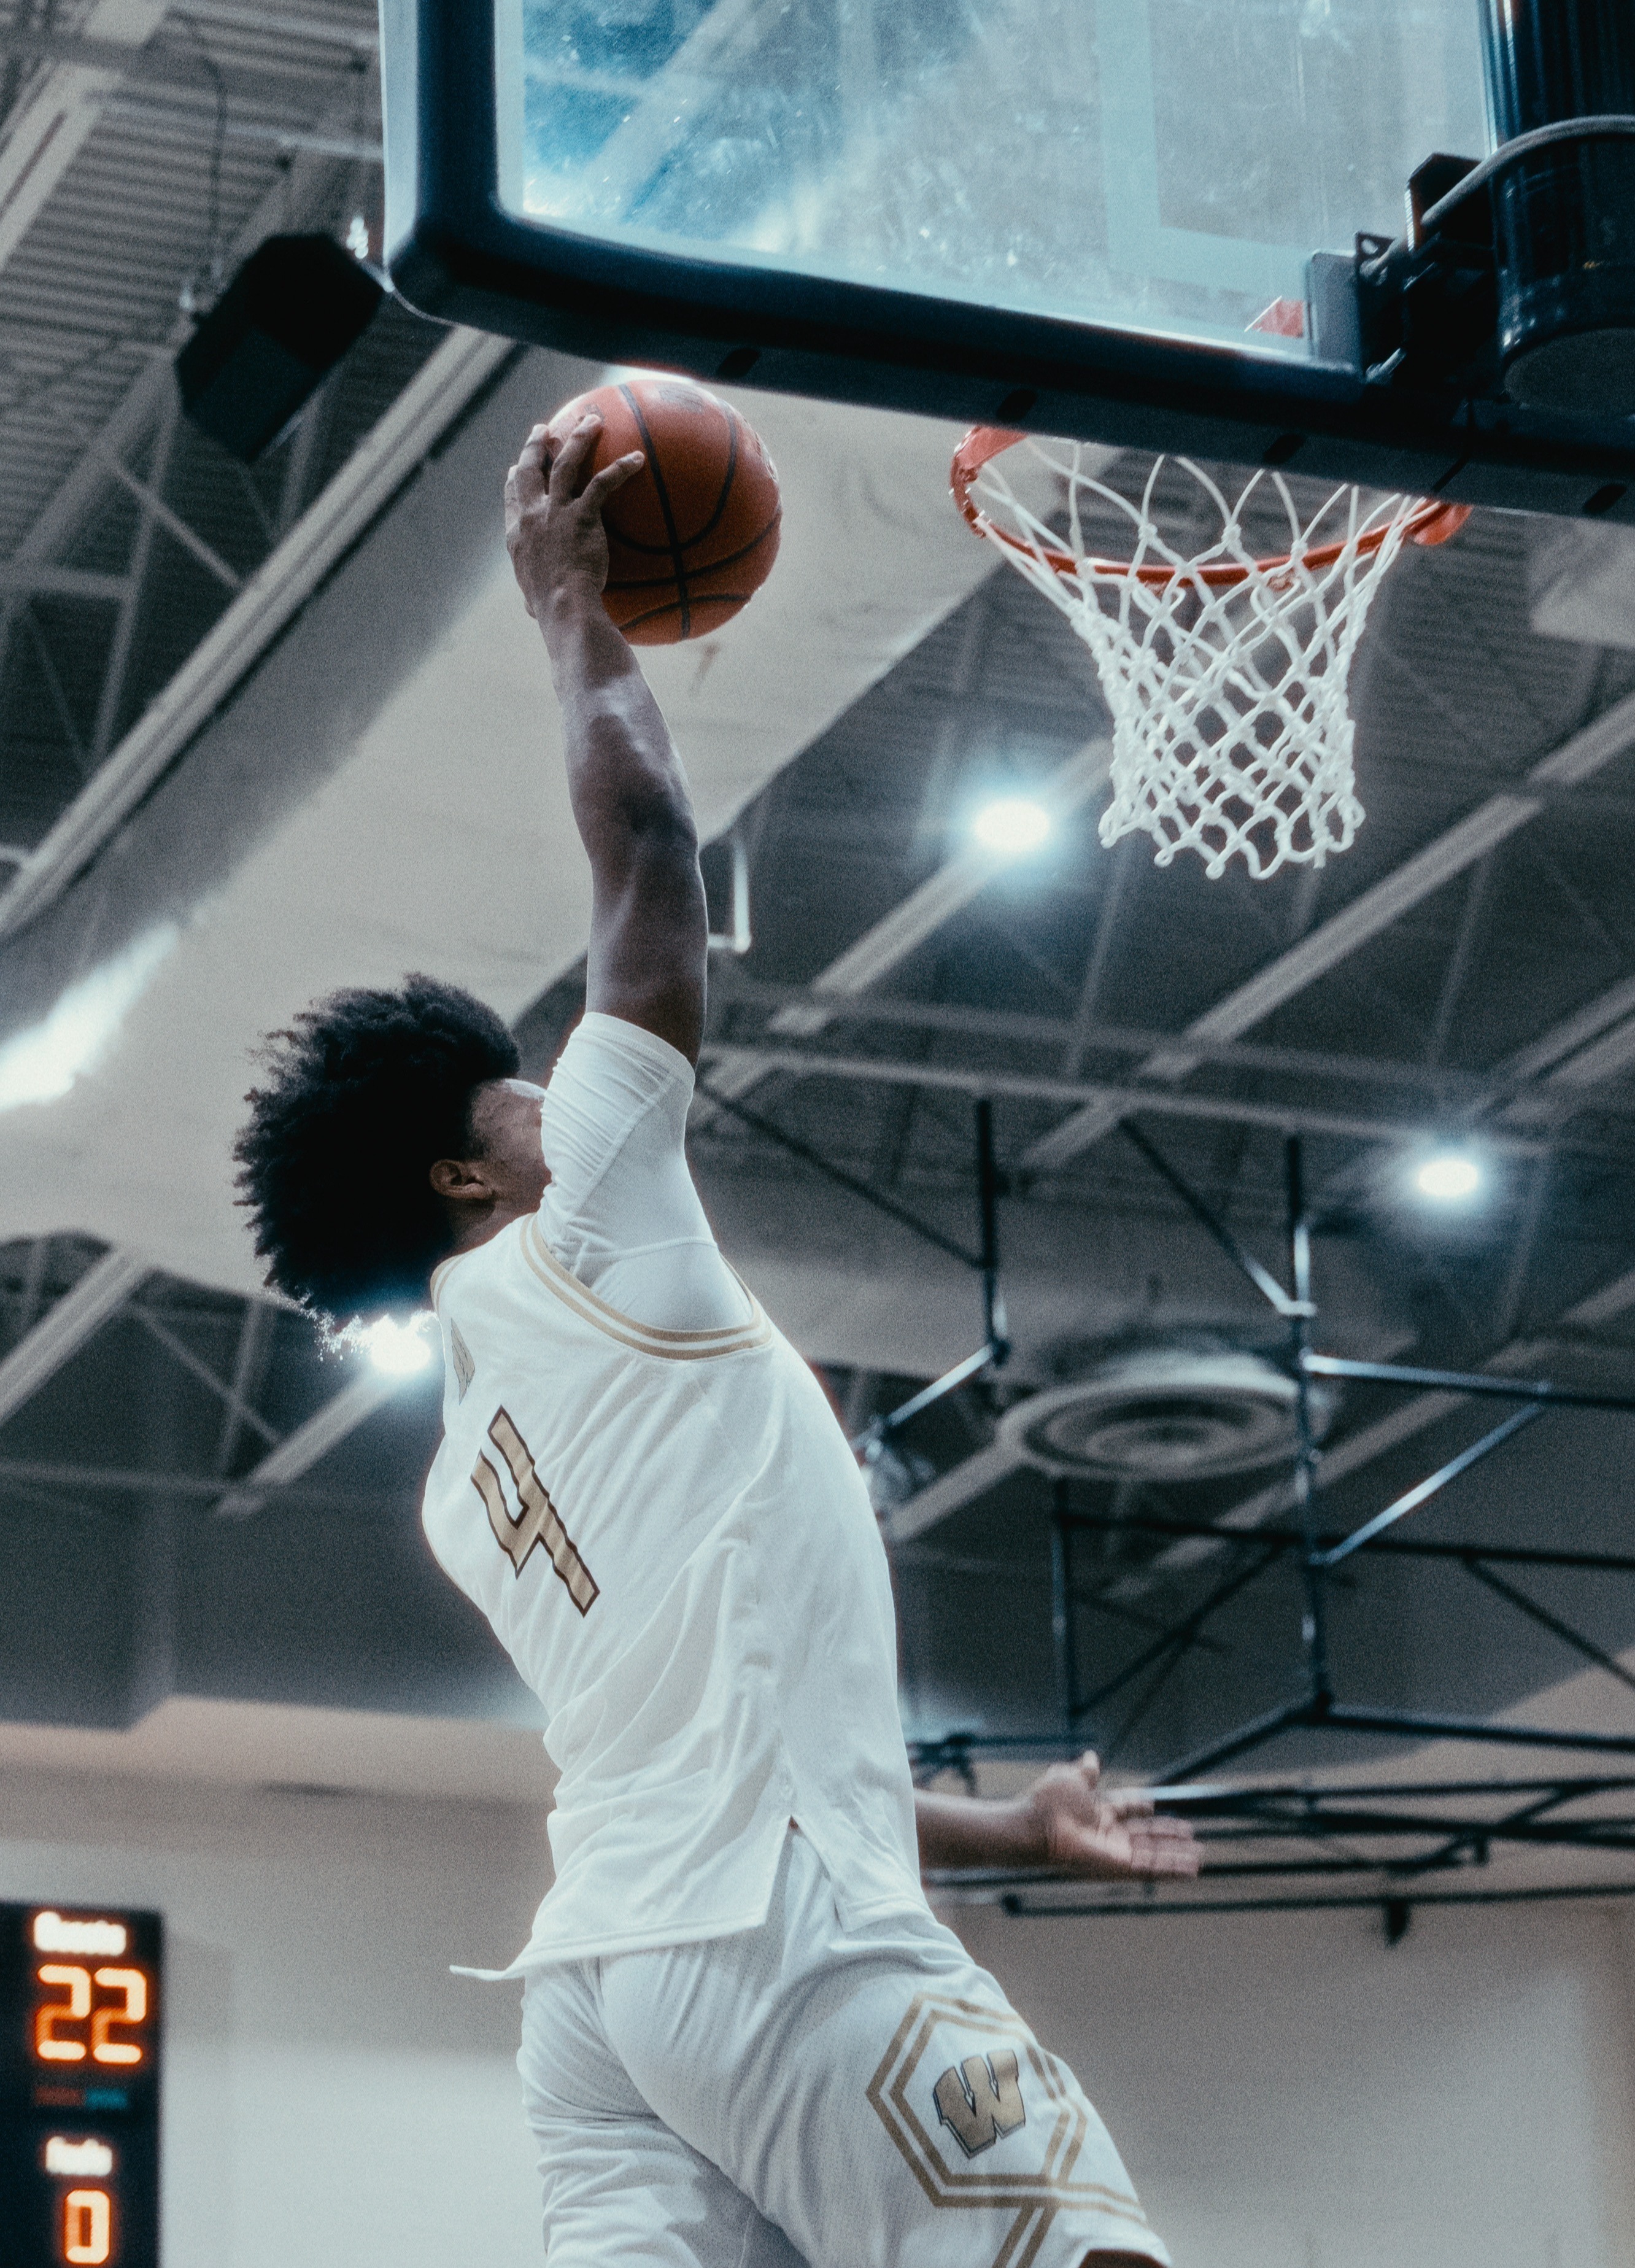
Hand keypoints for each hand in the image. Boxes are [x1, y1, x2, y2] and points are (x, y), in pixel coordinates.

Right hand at [504, 413, 644, 620]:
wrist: (565, 608)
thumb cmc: (553, 613)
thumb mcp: (534, 602)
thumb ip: (535, 596)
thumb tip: (535, 611)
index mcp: (517, 534)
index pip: (512, 496)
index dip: (515, 478)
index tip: (517, 466)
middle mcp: (532, 516)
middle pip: (530, 469)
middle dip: (536, 444)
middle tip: (544, 429)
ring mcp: (555, 512)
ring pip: (565, 463)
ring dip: (577, 437)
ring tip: (591, 420)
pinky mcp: (582, 515)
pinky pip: (603, 483)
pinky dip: (620, 468)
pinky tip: (637, 458)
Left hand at [1020, 1751, 1200, 1882]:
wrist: (1035, 1825)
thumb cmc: (1046, 1803)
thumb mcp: (1070, 1779)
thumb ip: (1085, 1772)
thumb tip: (1091, 1756)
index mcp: (1097, 1811)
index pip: (1126, 1808)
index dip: (1140, 1805)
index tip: (1154, 1803)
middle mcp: (1108, 1834)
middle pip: (1145, 1834)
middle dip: (1167, 1835)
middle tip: (1190, 1834)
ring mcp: (1114, 1852)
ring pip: (1153, 1853)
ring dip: (1176, 1855)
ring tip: (1200, 1856)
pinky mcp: (1119, 1866)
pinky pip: (1150, 1868)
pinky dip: (1172, 1868)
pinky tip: (1191, 1869)